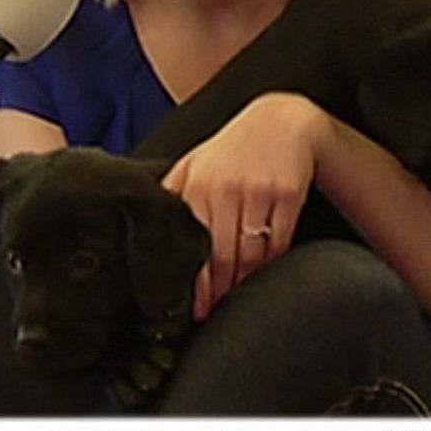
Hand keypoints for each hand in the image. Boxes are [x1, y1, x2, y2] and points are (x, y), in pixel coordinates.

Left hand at [161, 93, 328, 320]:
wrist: (284, 120)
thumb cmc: (235, 147)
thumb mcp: (197, 161)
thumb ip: (172, 190)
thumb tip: (142, 222)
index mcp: (198, 184)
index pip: (193, 245)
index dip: (195, 283)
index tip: (195, 307)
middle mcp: (226, 188)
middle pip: (222, 255)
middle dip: (219, 290)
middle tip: (216, 310)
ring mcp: (259, 190)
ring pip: (252, 252)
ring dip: (245, 281)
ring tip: (238, 298)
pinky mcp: (288, 193)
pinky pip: (280, 240)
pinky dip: (272, 262)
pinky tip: (265, 274)